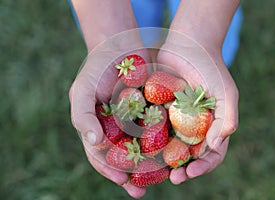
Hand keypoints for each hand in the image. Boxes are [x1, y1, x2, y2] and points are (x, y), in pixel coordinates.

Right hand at [69, 30, 149, 198]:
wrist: (120, 44)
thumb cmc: (96, 68)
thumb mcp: (82, 89)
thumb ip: (83, 116)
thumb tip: (95, 143)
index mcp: (98, 128)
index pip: (100, 156)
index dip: (110, 170)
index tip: (123, 181)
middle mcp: (116, 128)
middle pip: (123, 158)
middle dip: (132, 175)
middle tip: (142, 191)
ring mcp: (134, 120)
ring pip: (142, 148)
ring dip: (150, 165)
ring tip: (161, 178)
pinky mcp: (151, 110)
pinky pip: (158, 130)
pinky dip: (164, 142)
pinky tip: (173, 152)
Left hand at [157, 30, 238, 183]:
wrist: (188, 43)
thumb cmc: (211, 67)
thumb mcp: (226, 92)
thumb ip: (227, 118)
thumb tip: (216, 146)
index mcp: (211, 126)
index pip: (211, 153)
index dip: (203, 166)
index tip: (191, 172)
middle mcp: (192, 126)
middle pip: (188, 155)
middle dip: (182, 169)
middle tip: (173, 178)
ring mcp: (174, 119)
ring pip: (168, 146)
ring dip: (162, 161)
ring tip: (155, 170)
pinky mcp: (158, 108)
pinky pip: (151, 128)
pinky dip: (147, 139)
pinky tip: (139, 147)